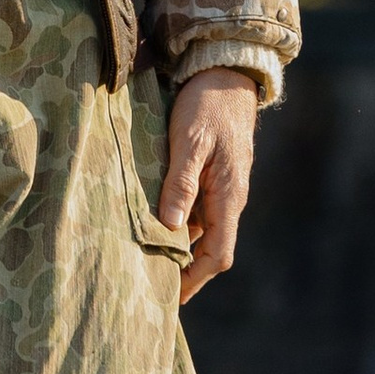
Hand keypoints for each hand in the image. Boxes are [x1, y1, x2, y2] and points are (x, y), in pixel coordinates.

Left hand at [159, 70, 260, 302]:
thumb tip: (171, 227)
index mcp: (229, 197)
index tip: (171, 298)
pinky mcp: (211, 176)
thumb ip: (181, 184)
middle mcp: (229, 199)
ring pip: (202, 230)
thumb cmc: (206, 106)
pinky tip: (152, 223)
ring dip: (179, 247)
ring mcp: (221, 188)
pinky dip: (177, 223)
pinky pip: (196, 210)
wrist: (225, 75)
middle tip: (152, 287)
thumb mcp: (190, 143)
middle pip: (211, 249)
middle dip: (185, 271)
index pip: (218, 255)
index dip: (196, 279)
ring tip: (145, 260)